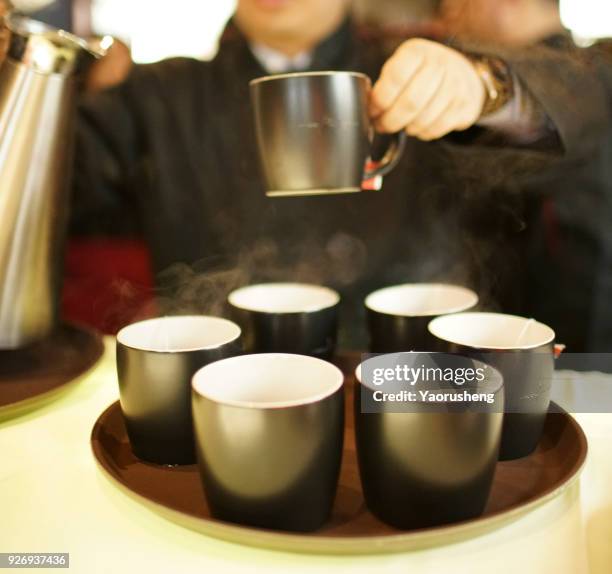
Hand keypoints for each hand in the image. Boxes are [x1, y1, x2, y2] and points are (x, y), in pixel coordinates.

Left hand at [370, 39, 485, 140]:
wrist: (461, 72)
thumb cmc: (420, 73)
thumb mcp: (401, 66)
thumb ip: (385, 84)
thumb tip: (368, 109)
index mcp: (417, 51)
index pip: (395, 78)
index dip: (380, 100)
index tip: (373, 111)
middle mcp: (439, 64)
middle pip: (410, 103)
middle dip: (390, 121)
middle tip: (382, 126)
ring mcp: (456, 84)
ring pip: (423, 119)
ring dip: (406, 128)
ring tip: (400, 125)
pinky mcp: (464, 105)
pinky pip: (436, 129)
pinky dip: (421, 133)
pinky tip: (417, 127)